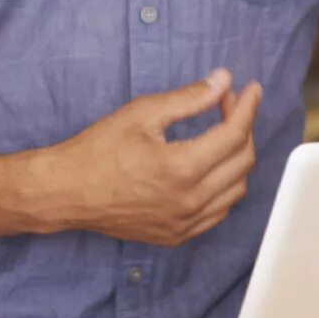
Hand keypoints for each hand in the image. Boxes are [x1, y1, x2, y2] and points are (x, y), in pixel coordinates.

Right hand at [39, 69, 261, 245]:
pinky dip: (225, 187)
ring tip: (222, 134)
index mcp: (182, 169)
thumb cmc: (98, 151)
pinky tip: (212, 168)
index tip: (251, 89)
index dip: (247, 106)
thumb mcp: (142, 113)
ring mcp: (185, 223)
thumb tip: (222, 81)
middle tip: (228, 104)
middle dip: (243, 126)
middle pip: (242, 161)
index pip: (234, 134)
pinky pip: (218, 212)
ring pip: (236, 189)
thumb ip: (189, 98)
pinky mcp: (177, 236)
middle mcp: (189, 201)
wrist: (67, 191)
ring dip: (237, 158)